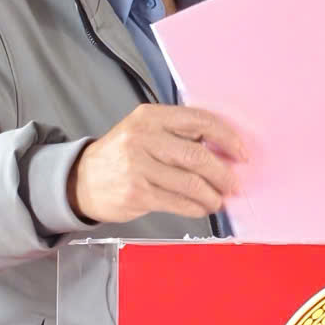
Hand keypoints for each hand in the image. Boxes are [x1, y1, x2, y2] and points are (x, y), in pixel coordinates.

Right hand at [69, 106, 244, 223]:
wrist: (82, 180)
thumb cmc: (121, 155)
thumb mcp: (144, 131)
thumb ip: (177, 134)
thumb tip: (224, 151)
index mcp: (150, 117)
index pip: (199, 120)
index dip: (227, 137)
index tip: (242, 152)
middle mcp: (143, 138)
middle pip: (197, 155)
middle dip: (223, 173)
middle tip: (234, 184)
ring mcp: (138, 166)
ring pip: (190, 182)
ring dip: (212, 195)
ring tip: (218, 200)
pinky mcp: (136, 193)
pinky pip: (177, 202)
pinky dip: (195, 207)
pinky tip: (201, 208)